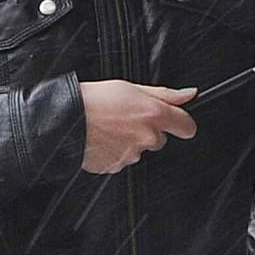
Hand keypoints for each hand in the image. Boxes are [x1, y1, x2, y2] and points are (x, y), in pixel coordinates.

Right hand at [79, 80, 196, 173]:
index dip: (182, 123)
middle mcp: (147, 137)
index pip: (187, 127)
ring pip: (140, 150)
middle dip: (149, 131)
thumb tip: (189, 94)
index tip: (176, 121)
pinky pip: (123, 160)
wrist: (65, 118)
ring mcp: (132, 154)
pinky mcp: (117, 166)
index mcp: (154, 114)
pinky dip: (116, 151)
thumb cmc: (95, 99)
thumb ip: (166, 94)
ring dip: (130, 141)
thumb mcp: (132, 87)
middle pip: (161, 139)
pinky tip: (103, 139)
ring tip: (110, 127)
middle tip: (127, 119)